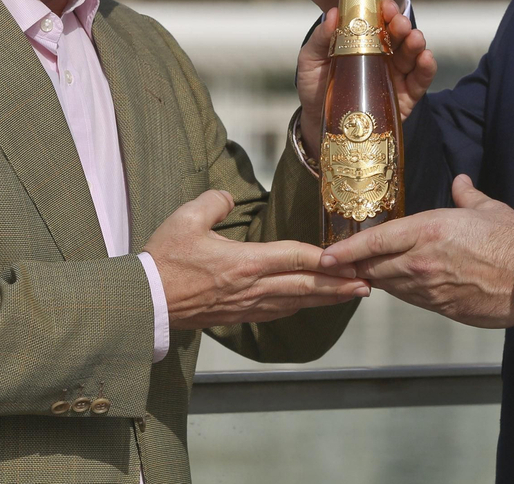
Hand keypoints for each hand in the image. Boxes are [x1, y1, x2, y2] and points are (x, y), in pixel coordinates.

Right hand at [144, 190, 368, 328]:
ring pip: (296, 302)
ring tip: (352, 295)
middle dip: (340, 285)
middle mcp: (252, 287)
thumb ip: (213, 202)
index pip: (294, 258)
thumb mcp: (185, 219)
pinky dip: (301, 306)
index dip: (325, 259)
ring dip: (326, 298)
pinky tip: (311, 303)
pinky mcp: (239, 315)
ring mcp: (247, 305)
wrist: (145, 302)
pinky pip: (278, 311)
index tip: (350, 259)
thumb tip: (227, 197)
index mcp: (244, 262)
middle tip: (368, 283)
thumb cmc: (163, 261)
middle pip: (305, 286)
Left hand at [295, 0, 436, 160]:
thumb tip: (332, 14)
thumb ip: (321, 38)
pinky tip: (426, 58)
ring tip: (415, 38)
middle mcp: (383, 55)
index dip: (384, 11)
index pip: (378, 21)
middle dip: (402, 25)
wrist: (318, 123)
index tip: (384, 5)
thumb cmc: (315, 86)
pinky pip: (420, 80)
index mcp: (363, 41)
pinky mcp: (405, 97)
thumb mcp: (311, 59)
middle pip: (398, 35)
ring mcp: (395, 75)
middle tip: (399, 22)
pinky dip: (427, 68)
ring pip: (412, 54)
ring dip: (416, 43)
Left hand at [320, 175, 513, 328]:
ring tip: (363, 274)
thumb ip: (467, 196)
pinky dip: (400, 291)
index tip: (326, 255)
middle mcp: (421, 261)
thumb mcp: (489, 209)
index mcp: (429, 230)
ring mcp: (430, 288)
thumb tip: (461, 183)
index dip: (347, 249)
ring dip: (376, 279)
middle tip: (336, 266)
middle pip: (374, 267)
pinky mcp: (441, 307)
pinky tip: (399, 285)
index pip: (376, 241)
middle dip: (355, 267)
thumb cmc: (513, 242)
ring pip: (389, 285)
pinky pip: (410, 299)